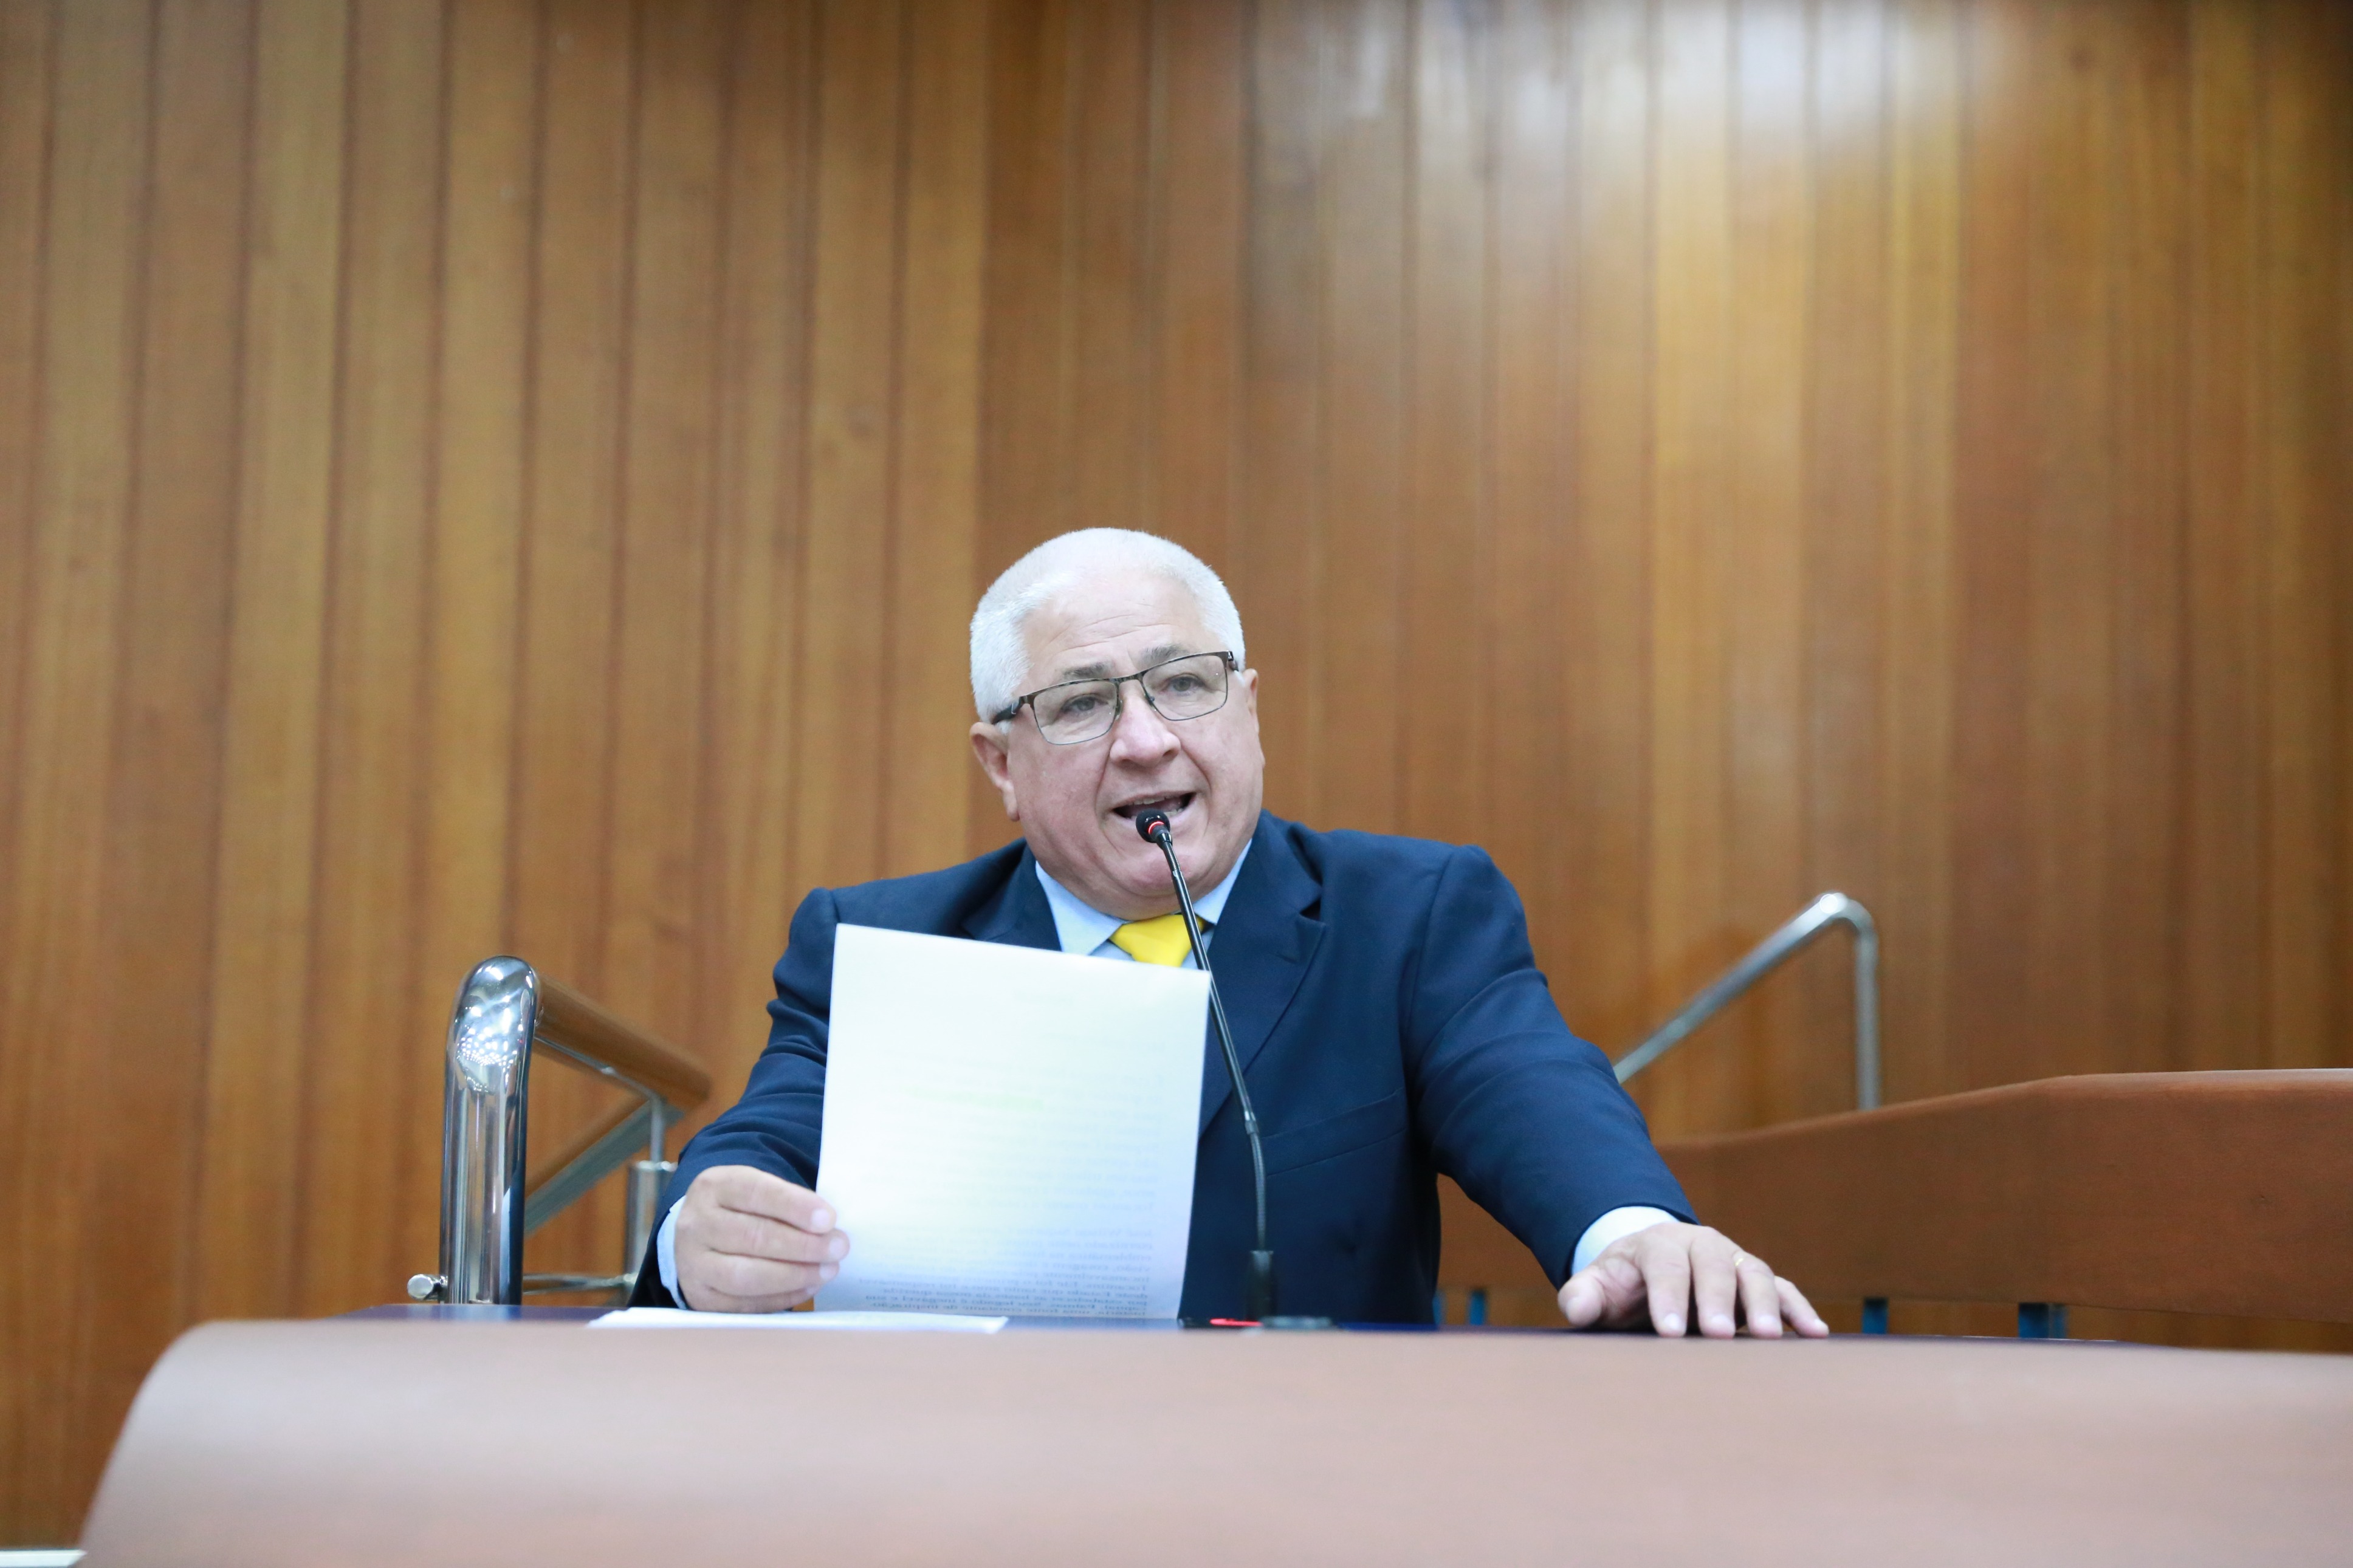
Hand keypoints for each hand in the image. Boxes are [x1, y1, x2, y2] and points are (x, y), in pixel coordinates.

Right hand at [674, 1165, 849, 1312]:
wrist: (701, 1235)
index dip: (794, 1206)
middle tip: (837, 1248)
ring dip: (793, 1275)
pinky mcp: (699, 1297)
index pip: (755, 1192)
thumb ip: (788, 1204)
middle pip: (751, 1236)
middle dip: (801, 1245)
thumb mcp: (758, 1191)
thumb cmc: (743, 1210)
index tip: (829, 1219)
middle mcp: (696, 1224)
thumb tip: (828, 1230)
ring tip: (827, 1270)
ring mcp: (692, 1263)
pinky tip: (808, 1287)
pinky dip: (780, 1298)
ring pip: (744, 1275)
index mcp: (713, 1187)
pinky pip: (742, 1304)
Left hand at [1557, 1220, 1827, 1338]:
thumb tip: (1578, 1309)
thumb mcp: (1597, 1288)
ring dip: (1764, 1304)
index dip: (1667, 1297)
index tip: (1668, 1332)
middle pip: (1712, 1264)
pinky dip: (1799, 1309)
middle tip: (1717, 1335)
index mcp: (1658, 1243)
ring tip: (1770, 1339)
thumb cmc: (1622, 1287)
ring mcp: (1732, 1260)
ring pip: (1752, 1273)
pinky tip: (1815, 1334)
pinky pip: (1783, 1289)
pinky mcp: (1757, 1281)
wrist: (1650, 1270)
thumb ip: (1584, 1296)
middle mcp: (1700, 1245)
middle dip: (1716, 1300)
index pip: (1664, 1265)